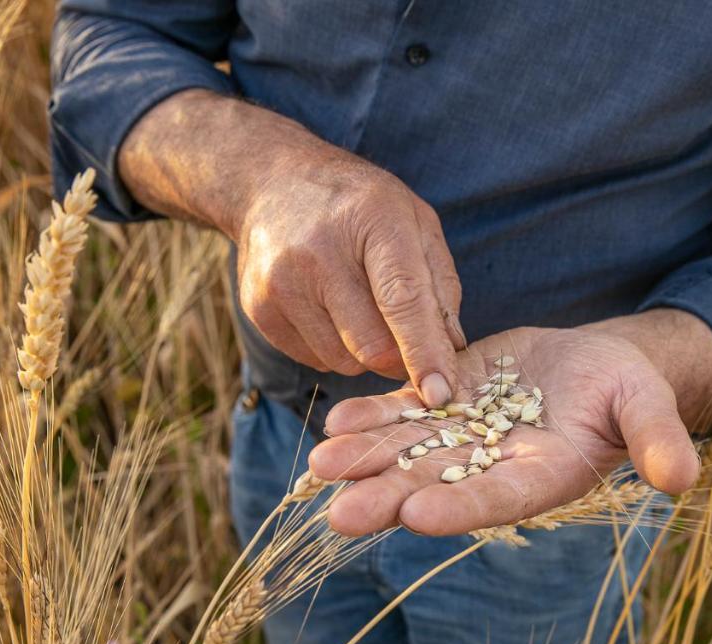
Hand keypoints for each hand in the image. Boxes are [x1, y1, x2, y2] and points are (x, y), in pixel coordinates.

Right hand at [119, 90, 464, 406]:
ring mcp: (281, 281)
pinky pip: (315, 360)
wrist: (272, 182)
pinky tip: (328, 308)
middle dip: (401, 359)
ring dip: (365, 353)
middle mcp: (320, 251)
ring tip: (359, 307)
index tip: (440, 393)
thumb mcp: (414, 222)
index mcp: (373, 220)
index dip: (424, 351)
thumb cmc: (360, 207)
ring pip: (344, 361)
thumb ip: (440, 286)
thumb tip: (452, 350)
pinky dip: (334, 349)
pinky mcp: (259, 309)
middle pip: (372, 346)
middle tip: (408, 342)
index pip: (402, 299)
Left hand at [308, 324, 707, 535]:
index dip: (460, 508)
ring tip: (319, 466)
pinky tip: (336, 423)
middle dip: (389, 498)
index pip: (498, 501)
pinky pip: (405, 415)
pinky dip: (372, 418)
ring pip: (409, 453)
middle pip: (437, 487)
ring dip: (366, 461)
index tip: (417, 515)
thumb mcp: (648, 407)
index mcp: (542, 478)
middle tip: (340, 515)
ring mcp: (466, 437)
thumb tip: (684, 478)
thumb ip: (658, 440)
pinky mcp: (449, 403)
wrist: (595, 366)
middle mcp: (495, 468)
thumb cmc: (630, 389)